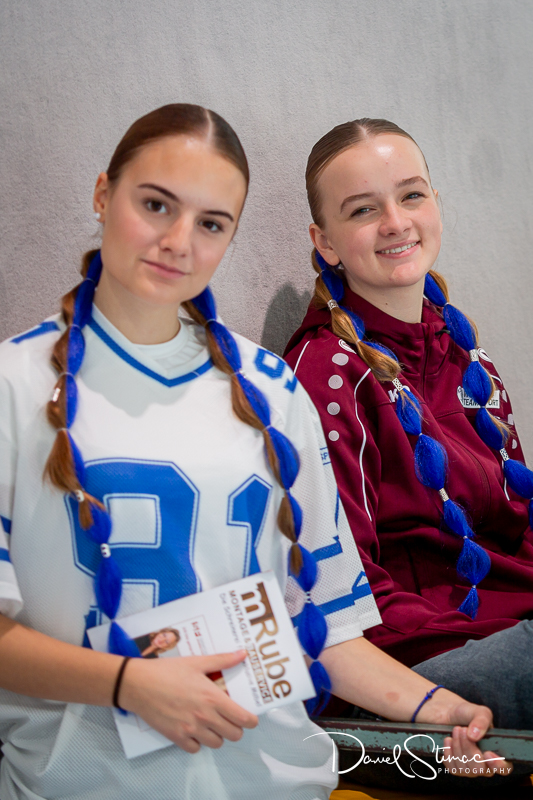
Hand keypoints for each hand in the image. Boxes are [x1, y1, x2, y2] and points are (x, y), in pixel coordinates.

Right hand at [119, 650, 257, 752]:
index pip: (243, 719)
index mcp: (213, 698)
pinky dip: (198, 742)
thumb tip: (242, 654)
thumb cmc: (167, 670)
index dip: (251, 720)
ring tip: (212, 723)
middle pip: (233, 735)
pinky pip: (195, 749)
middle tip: (230, 718)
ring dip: (218, 735)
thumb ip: (222, 660)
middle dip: (236, 728)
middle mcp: (205, 717)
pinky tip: (194, 729)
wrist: (138, 684)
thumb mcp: (196, 662)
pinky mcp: (176, 737)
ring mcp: (190, 730)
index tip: (250, 718)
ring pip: (216, 744)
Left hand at [421, 695, 512, 777]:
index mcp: (497, 751)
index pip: (505, 768)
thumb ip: (482, 721)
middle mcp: (485, 764)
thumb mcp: (480, 712)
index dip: (498, 765)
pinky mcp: (455, 767)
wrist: (446, 712)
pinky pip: (452, 768)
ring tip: (455, 729)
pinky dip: (449, 753)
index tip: (487, 753)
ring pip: (465, 768)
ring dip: (458, 747)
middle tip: (462, 729)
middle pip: (480, 769)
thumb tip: (474, 736)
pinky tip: (448, 740)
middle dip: (469, 749)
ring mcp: (470, 768)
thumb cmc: (467, 713)